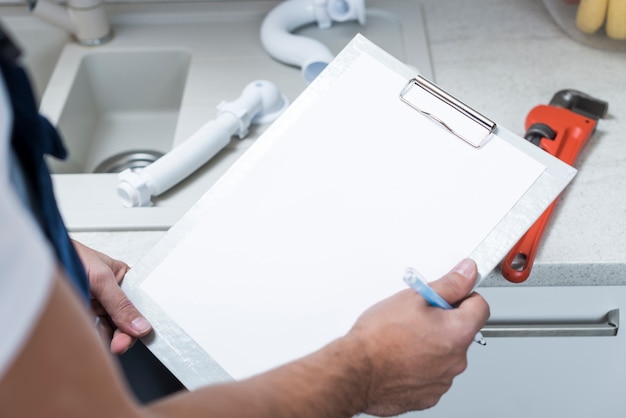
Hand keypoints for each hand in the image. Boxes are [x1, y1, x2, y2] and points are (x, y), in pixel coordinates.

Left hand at [72, 240, 151, 354]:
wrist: (37, 262)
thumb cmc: (70, 256)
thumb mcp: (102, 279)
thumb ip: (121, 304)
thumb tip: (141, 324)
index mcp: (122, 279)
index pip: (138, 304)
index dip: (140, 319)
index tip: (139, 332)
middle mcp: (111, 294)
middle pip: (125, 321)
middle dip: (124, 334)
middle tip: (120, 344)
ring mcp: (96, 307)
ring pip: (110, 330)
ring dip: (110, 339)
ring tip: (110, 344)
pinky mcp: (82, 317)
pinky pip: (93, 333)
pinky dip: (95, 339)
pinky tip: (96, 341)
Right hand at [347, 259, 488, 415]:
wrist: (356, 371)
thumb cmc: (379, 338)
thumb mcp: (413, 297)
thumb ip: (448, 284)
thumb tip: (467, 273)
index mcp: (458, 332)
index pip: (480, 306)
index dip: (463, 296)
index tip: (447, 296)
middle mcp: (457, 360)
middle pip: (461, 331)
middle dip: (442, 321)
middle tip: (415, 316)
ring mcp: (443, 380)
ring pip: (445, 353)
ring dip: (431, 344)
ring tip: (403, 338)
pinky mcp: (428, 395)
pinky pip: (432, 373)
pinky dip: (420, 365)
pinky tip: (401, 356)